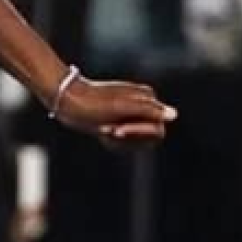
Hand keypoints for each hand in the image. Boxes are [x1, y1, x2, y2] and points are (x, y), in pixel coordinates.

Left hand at [51, 77, 177, 148]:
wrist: (67, 101)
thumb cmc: (93, 104)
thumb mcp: (120, 107)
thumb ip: (148, 110)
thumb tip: (173, 115)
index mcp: (147, 98)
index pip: (157, 129)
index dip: (139, 133)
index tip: (118, 130)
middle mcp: (143, 106)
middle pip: (149, 137)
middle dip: (128, 138)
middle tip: (107, 130)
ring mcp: (131, 115)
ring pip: (136, 142)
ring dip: (119, 141)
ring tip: (102, 129)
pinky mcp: (119, 123)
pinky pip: (125, 144)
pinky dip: (113, 142)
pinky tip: (100, 131)